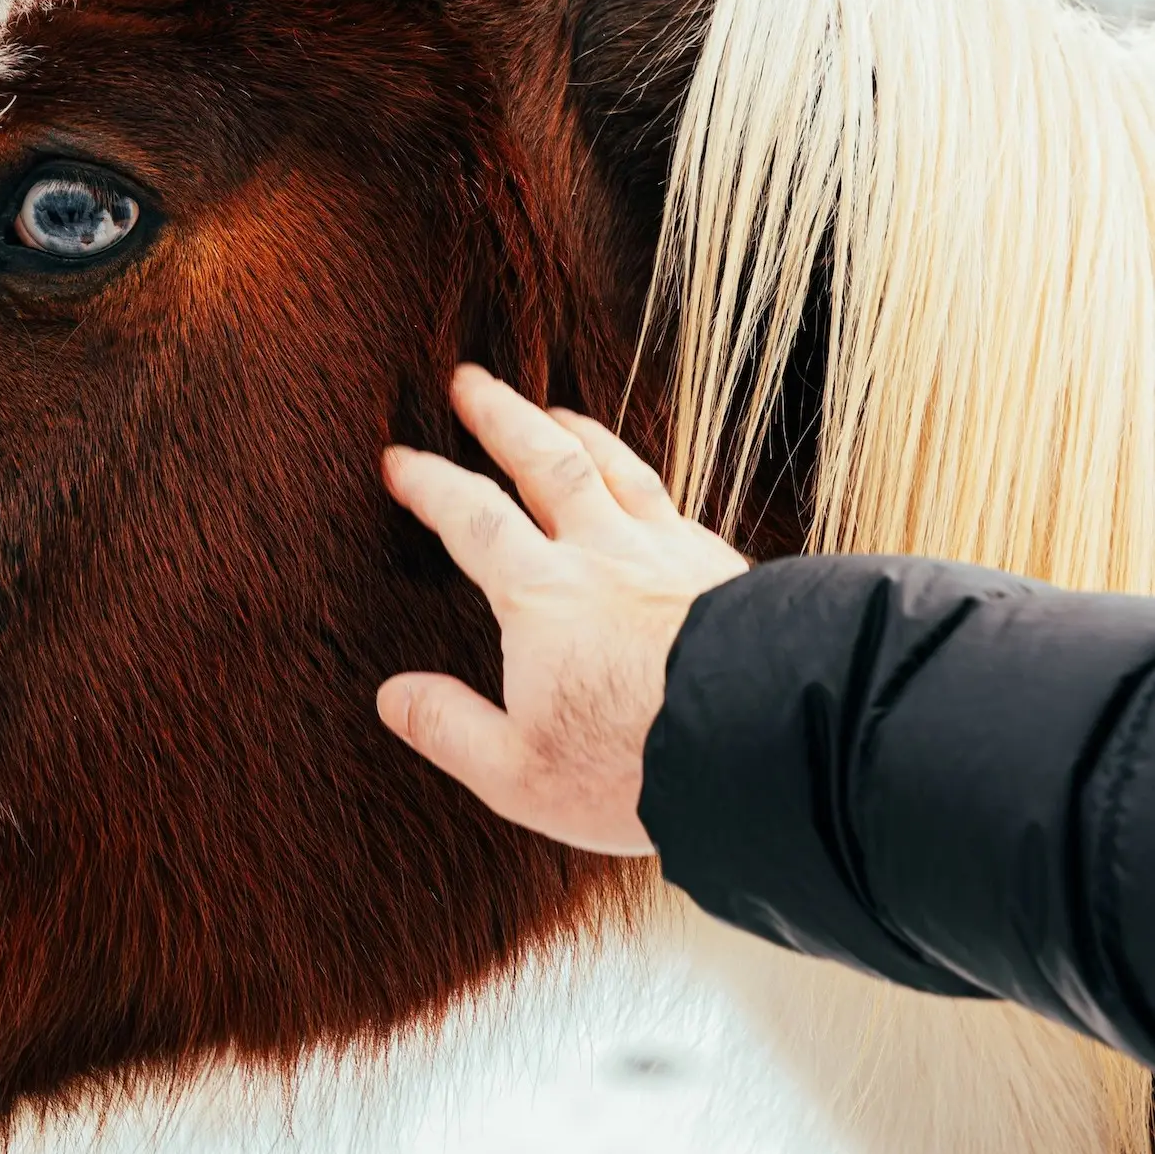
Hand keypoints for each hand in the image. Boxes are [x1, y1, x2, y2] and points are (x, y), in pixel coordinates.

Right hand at [377, 365, 747, 856]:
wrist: (762, 748)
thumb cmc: (634, 768)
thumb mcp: (516, 772)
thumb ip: (449, 728)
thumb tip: (392, 696)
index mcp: (542, 597)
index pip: (471, 518)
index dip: (429, 483)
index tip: (399, 460)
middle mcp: (604, 556)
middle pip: (545, 462)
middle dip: (500, 416)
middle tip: (469, 380)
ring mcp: (671, 555)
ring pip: (616, 470)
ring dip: (577, 431)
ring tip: (554, 410)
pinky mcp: (724, 570)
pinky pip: (673, 502)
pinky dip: (643, 478)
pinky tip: (642, 484)